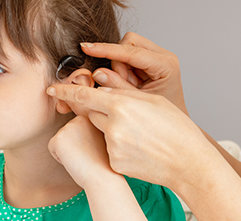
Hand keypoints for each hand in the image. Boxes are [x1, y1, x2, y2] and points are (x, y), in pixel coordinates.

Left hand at [46, 85, 216, 188]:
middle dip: (102, 111)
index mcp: (122, 104)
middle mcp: (113, 126)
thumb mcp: (152, 100)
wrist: (188, 162)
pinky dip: (119, 147)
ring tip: (139, 133)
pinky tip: (139, 148)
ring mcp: (113, 146)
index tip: (52, 88)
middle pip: (92, 113)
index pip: (84, 95)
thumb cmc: (175, 127)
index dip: (65, 91)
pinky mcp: (115, 162)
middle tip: (125, 116)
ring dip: (112, 129)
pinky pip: (109, 149)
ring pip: (102, 131)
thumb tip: (100, 78)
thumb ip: (123, 89)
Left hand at [48, 115, 116, 188]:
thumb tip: (76, 134)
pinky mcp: (59, 138)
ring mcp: (68, 127)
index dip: (82, 143)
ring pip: (59, 141)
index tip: (94, 150)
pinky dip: (60, 158)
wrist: (103, 176)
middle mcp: (79, 118)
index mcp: (90, 116)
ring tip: (82, 158)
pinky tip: (74, 161)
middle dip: (73, 146)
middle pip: (66, 134)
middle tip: (88, 155)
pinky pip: (52, 149)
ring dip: (68, 152)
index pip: (75, 129)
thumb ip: (88, 130)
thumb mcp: (98, 139)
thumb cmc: (104, 163)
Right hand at [81, 32, 187, 114]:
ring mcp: (157, 56)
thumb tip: (97, 73)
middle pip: (129, 43)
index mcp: (165, 65)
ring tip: (130, 86)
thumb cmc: (159, 117)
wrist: (171, 126)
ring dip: (120, 66)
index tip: (87, 48)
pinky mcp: (149, 60)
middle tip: (123, 84)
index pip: (131, 51)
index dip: (107, 49)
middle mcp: (163, 56)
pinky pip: (127, 56)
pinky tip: (131, 83)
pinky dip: (122, 68)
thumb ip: (117, 87)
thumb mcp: (136, 102)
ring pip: (125, 48)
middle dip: (118, 62)